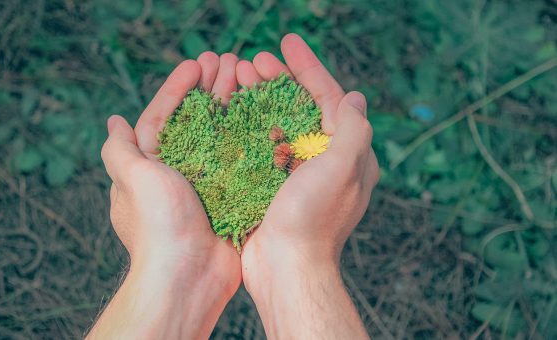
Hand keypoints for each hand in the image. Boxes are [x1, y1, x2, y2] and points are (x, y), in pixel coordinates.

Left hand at [88, 54, 241, 338]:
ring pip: (220, 137)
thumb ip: (120, 150)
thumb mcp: (133, 179)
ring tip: (247, 78)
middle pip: (194, 121)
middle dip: (209, 90)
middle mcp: (176, 174)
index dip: (178, 88)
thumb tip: (113, 122)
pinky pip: (240, 160)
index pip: (162, 116)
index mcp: (150, 167)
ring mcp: (204, 186)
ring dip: (231, 106)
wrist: (189, 276)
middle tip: (229, 62)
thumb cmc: (158, 225)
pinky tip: (263, 116)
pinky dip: (249, 137)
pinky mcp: (229, 198)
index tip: (197, 64)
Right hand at [237, 34, 378, 338]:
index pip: (330, 98)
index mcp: (348, 154)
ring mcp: (298, 174)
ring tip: (237, 78)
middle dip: (279, 80)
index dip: (309, 67)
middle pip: (302, 107)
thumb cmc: (313, 219)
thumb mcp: (341, 169)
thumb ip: (352, 130)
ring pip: (279, 124)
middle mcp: (325, 161)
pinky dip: (248, 126)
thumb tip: (355, 97)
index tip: (287, 42)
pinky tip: (231, 112)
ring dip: (260, 99)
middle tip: (253, 61)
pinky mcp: (273, 186)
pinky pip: (262, 146)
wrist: (285, 268)